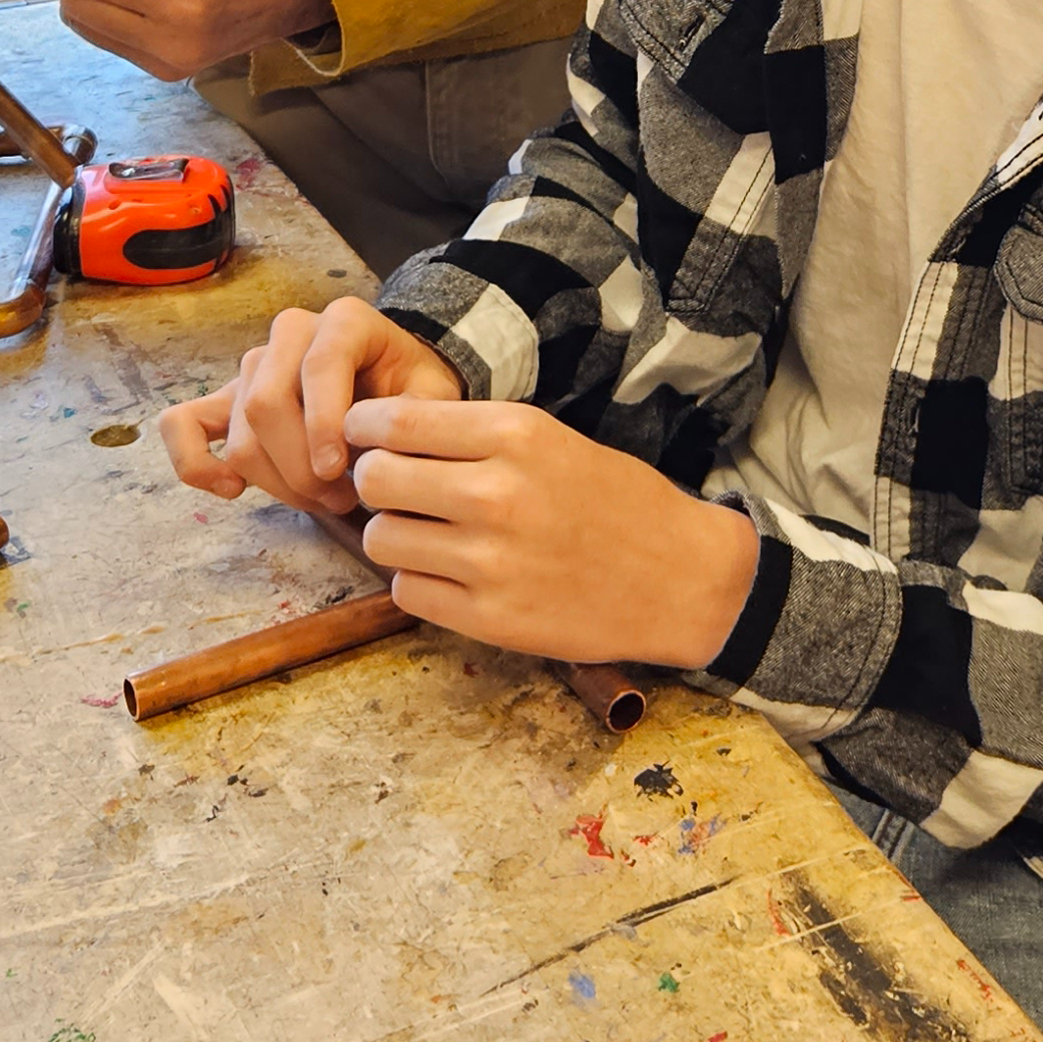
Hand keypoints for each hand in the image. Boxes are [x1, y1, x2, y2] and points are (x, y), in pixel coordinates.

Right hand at [161, 298, 459, 518]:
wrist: (396, 380)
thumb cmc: (412, 389)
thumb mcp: (433, 397)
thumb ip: (413, 419)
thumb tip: (374, 453)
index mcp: (344, 321)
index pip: (318, 366)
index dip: (324, 425)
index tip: (341, 474)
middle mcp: (290, 333)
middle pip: (265, 403)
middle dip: (299, 466)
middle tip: (341, 498)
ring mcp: (253, 365)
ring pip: (238, 431)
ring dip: (275, 481)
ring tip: (322, 500)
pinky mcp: (225, 398)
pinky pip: (181, 425)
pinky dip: (196, 464)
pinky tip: (232, 490)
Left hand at [344, 394, 758, 671]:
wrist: (677, 576)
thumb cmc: (614, 500)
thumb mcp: (552, 440)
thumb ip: (476, 437)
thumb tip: (386, 435)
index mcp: (516, 435)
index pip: (397, 422)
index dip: (366, 426)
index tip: (365, 433)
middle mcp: (497, 494)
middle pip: (376, 479)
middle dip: (374, 481)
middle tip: (394, 489)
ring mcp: (491, 562)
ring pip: (382, 539)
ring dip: (394, 535)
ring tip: (428, 534)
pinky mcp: (489, 619)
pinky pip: (407, 592)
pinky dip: (418, 581)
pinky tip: (450, 573)